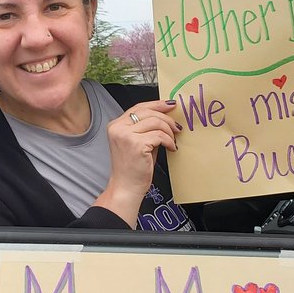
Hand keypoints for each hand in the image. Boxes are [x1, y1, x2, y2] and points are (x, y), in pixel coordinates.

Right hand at [94, 100, 180, 226]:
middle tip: (177, 127)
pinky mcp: (136, 144)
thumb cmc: (132, 168)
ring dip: (169, 131)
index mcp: (116, 125)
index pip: (138, 107)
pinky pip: (160, 135)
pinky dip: (169, 141)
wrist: (126, 188)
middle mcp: (118, 128)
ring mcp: (126, 135)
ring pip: (155, 122)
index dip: (156, 104)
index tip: (170, 105)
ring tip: (173, 141)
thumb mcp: (137, 142)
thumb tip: (165, 117)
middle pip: (148, 112)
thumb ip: (146, 128)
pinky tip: (171, 148)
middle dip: (166, 118)